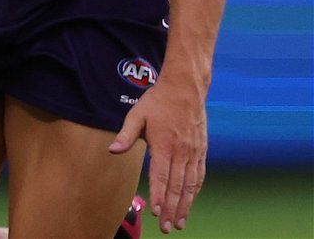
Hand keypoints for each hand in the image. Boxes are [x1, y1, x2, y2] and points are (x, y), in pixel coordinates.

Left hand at [109, 76, 208, 232]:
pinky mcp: (201, 151)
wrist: (185, 88)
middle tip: (167, 227)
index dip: (160, 195)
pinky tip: (191, 202)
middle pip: (177, 186)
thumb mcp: (137, 114)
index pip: (161, 175)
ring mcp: (193, 152)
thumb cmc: (158, 101)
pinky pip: (199, 175)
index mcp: (163, 144)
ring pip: (190, 184)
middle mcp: (181, 151)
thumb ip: (126, 135)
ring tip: (179, 222)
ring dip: (185, 205)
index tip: (156, 211)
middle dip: (172, 209)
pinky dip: (195, 191)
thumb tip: (113, 150)